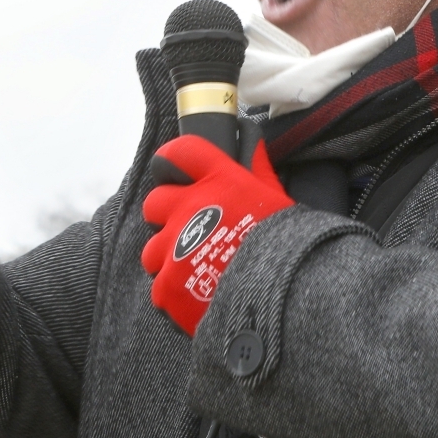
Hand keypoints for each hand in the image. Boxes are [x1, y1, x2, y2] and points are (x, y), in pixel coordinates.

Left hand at [140, 134, 293, 335]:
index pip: (179, 152)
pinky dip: (175, 293)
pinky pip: (159, 288)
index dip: (172, 159)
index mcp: (217, 182)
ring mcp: (174, 247)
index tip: (175, 171)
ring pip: (152, 249)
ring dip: (168, 257)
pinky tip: (196, 297)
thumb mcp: (274, 196)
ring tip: (193, 270)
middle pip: (154, 203)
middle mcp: (189, 209)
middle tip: (188, 230)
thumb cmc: (285, 242)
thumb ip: (256, 167)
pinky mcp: (168, 285)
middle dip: (167, 215)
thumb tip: (250, 139)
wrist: (284, 294)